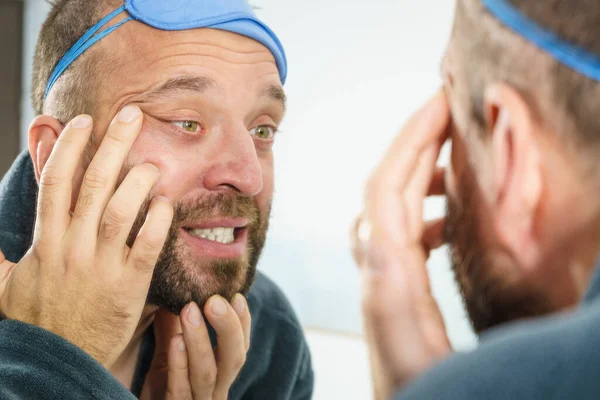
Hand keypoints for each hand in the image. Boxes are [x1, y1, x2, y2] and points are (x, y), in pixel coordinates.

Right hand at [0, 107, 172, 367]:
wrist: (59, 362)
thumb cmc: (37, 322)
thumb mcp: (7, 287)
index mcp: (46, 242)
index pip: (57, 184)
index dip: (70, 149)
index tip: (84, 123)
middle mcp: (72, 247)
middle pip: (94, 184)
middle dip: (114, 145)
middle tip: (133, 115)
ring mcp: (101, 266)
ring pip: (121, 211)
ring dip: (139, 181)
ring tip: (155, 161)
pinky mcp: (128, 286)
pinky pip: (146, 247)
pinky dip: (158, 224)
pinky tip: (168, 205)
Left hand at [140, 294, 250, 399]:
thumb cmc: (157, 390)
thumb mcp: (167, 355)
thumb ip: (174, 326)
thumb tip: (178, 286)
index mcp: (218, 375)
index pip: (239, 346)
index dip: (243, 322)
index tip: (238, 295)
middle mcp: (214, 391)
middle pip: (233, 359)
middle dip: (228, 328)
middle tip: (215, 300)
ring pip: (207, 374)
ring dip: (201, 340)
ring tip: (190, 310)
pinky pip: (180, 390)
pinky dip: (179, 365)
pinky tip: (175, 341)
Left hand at [351, 91, 451, 398]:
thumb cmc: (417, 389)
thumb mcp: (417, 349)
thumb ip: (396, 297)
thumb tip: (378, 244)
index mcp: (384, 274)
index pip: (387, 188)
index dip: (410, 140)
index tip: (438, 102)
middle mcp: (379, 268)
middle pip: (389, 186)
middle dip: (418, 141)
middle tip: (450, 109)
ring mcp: (386, 276)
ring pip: (396, 205)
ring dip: (422, 170)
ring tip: (457, 151)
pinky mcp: (396, 288)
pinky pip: (406, 231)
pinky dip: (427, 209)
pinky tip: (450, 215)